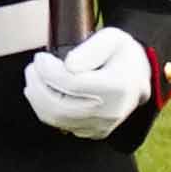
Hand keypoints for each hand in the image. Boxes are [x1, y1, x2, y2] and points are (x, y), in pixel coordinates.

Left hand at [20, 23, 152, 137]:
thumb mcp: (112, 39)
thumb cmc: (122, 54)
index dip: (48, 70)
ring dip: (37, 98)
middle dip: (37, 85)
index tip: (40, 57)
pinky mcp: (94, 133)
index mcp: (116, 88)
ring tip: (35, 78)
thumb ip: (91, 48)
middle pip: (59, 106)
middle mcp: (110, 112)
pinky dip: (46, 108)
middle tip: (32, 68)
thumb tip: (68, 65)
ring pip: (56, 119)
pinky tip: (46, 91)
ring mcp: (102, 126)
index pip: (71, 84)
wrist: (138, 78)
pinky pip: (61, 125)